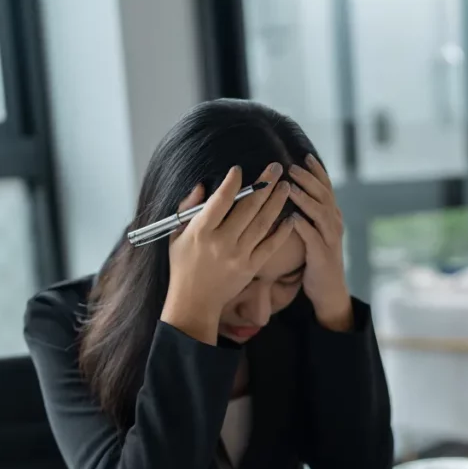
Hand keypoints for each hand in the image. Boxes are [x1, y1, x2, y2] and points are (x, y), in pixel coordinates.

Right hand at [162, 163, 293, 343]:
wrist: (194, 301)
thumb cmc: (183, 265)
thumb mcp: (176, 235)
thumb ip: (188, 209)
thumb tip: (203, 186)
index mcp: (201, 232)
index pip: (220, 201)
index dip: (231, 183)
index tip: (240, 169)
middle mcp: (221, 242)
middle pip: (247, 208)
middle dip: (263, 185)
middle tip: (276, 167)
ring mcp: (238, 256)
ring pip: (262, 224)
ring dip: (276, 203)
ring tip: (286, 186)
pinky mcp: (250, 268)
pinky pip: (270, 246)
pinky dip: (281, 232)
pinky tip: (291, 218)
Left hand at [288, 154, 352, 331]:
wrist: (329, 290)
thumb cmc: (316, 259)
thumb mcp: (316, 231)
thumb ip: (309, 213)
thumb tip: (292, 191)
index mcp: (332, 216)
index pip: (326, 187)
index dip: (317, 171)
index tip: (304, 155)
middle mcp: (334, 224)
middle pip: (324, 195)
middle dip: (308, 179)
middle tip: (291, 167)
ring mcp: (330, 239)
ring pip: (320, 213)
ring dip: (305, 199)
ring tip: (289, 187)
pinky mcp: (322, 255)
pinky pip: (313, 237)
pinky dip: (303, 226)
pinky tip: (292, 218)